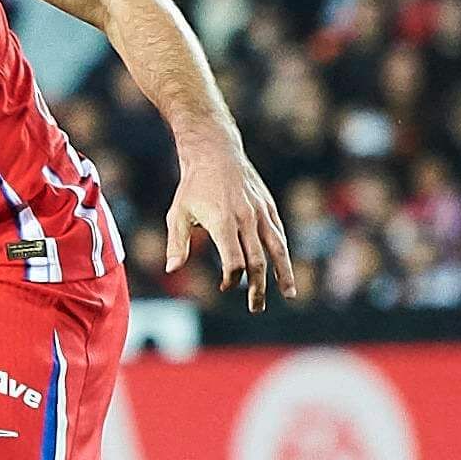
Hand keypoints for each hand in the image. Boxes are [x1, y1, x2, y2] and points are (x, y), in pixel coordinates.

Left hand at [164, 131, 296, 311]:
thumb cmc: (192, 186)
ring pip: (277, 248)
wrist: (215, 152)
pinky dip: (282, 252)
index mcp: (223, 222)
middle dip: (258, 287)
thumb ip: (176, 243)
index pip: (234, 260)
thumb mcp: (177, 213)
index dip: (231, 278)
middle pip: (258, 260)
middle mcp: (246, 219)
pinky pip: (279, 233)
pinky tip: (284, 267)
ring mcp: (260, 212)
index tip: (225, 286)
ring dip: (283, 274)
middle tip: (256, 307)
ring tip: (288, 294)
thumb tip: (172, 269)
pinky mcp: (268, 206)